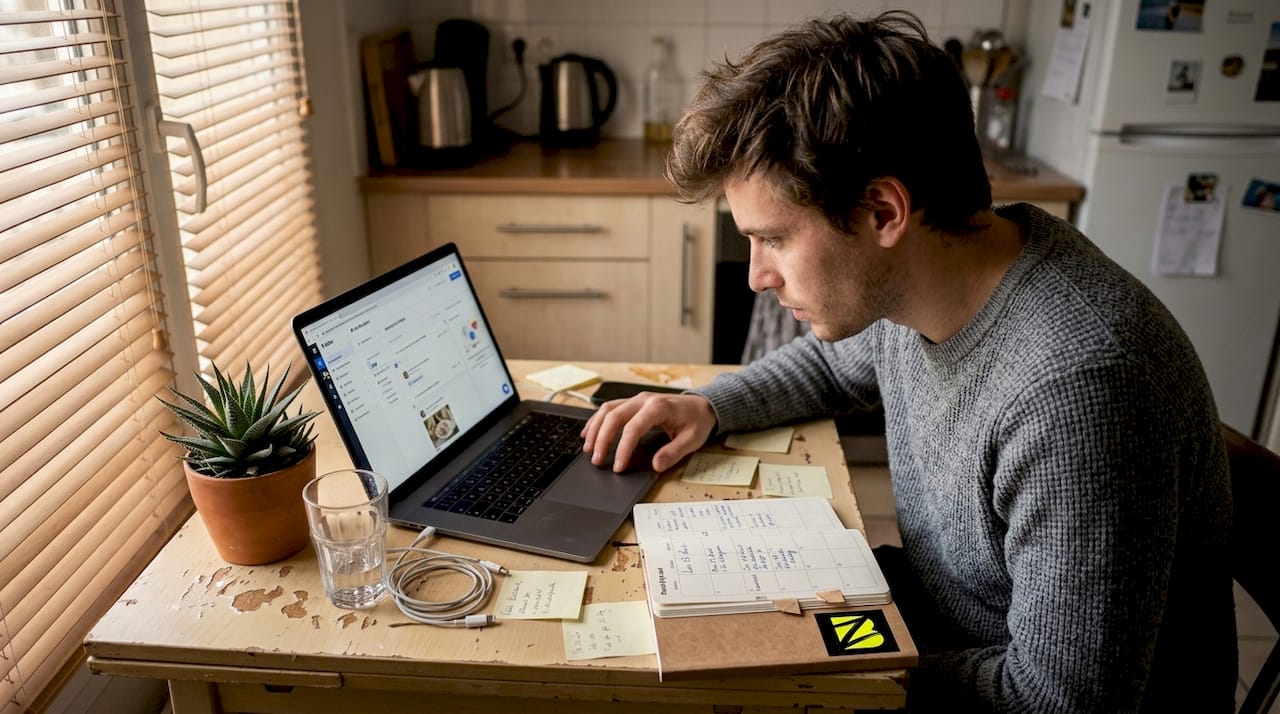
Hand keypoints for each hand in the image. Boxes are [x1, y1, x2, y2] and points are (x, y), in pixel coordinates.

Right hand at [581, 392, 716, 472]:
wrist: (701, 405)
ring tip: (588, 449)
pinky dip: (597, 420)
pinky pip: (610, 408)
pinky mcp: (633, 402)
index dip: (623, 449)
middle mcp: (644, 400)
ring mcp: (637, 399)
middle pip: (614, 416)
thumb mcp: (692, 440)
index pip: (633, 428)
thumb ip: (673, 452)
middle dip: (602, 439)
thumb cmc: (697, 421)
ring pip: (608, 410)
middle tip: (597, 460)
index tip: (618, 467)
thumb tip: (656, 465)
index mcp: (658, 407)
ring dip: (596, 429)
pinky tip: (589, 433)